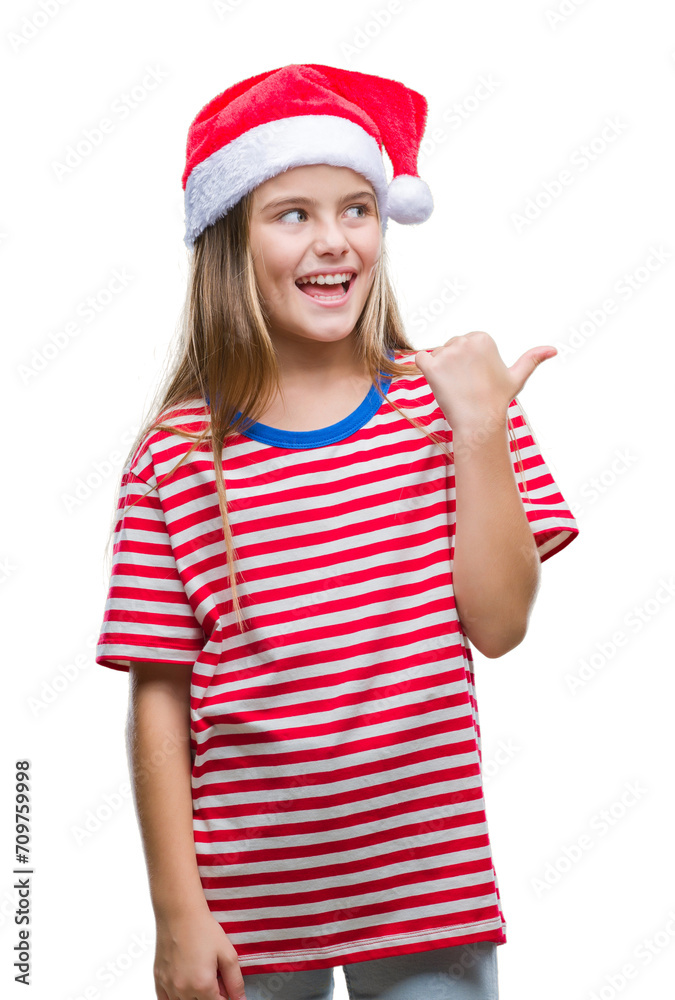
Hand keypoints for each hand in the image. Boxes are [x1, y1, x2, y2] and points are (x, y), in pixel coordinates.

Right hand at [154, 908, 246, 999]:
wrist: (179, 912)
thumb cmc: (202, 929)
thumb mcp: (227, 953)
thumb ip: (235, 982)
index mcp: (202, 986)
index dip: (225, 997)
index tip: (225, 987)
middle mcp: (183, 990)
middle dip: (211, 996)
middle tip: (214, 977)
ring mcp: (168, 986)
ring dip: (195, 997)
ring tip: (200, 976)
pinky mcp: (158, 979)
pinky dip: (176, 998)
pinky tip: (184, 986)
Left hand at [415, 331, 556, 430]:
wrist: (480, 422)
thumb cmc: (498, 400)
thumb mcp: (517, 377)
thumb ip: (532, 359)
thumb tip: (554, 349)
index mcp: (482, 337)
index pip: (465, 343)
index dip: (468, 362)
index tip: (476, 377)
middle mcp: (465, 340)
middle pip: (449, 347)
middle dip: (454, 365)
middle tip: (466, 385)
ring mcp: (447, 353)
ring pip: (436, 355)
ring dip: (441, 370)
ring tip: (456, 387)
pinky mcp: (431, 367)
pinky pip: (419, 359)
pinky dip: (424, 369)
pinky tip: (437, 381)